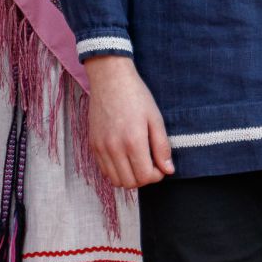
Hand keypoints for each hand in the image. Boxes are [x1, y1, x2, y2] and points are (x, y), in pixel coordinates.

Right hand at [85, 56, 172, 188]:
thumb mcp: (155, 118)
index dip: (157, 176)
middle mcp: (114, 148)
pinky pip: (104, 170)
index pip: (145, 177)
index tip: (160, 166)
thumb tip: (168, 170)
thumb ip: (162, 147)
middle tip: (150, 164)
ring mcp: (101, 147)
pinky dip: (116, 170)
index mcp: (133, 141)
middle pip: (130, 183)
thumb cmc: (136, 96)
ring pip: (115, 180)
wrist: (110, 78)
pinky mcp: (93, 144)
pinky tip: (124, 157)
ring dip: (129, 177)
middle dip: (144, 178)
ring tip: (137, 162)